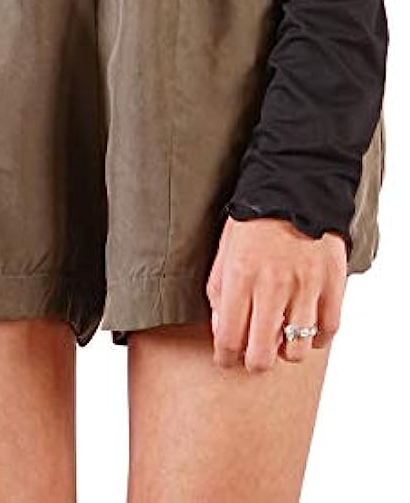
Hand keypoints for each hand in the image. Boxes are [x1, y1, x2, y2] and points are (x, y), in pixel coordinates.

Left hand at [206, 214, 347, 372]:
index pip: (229, 339)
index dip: (225, 358)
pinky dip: (316, 336)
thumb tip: (220, 330)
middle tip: (253, 354)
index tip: (226, 359)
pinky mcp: (332, 285)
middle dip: (253, 362)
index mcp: (240, 277)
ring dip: (286, 350)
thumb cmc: (254, 220)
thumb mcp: (224, 250)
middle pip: (262, 356)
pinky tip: (306, 324)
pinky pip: (327, 332)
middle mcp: (272, 287)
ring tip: (281, 336)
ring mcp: (306, 288)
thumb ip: (218, 291)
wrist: (294, 188)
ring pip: (296, 352)